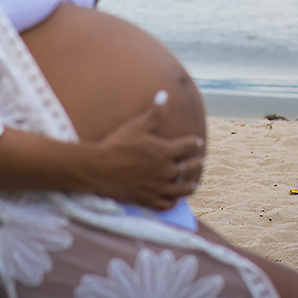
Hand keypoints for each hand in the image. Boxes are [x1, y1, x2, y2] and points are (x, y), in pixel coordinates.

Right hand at [87, 91, 204, 209]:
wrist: (99, 168)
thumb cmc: (117, 144)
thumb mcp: (137, 125)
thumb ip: (154, 112)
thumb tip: (165, 94)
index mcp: (165, 152)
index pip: (189, 146)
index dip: (195, 143)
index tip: (197, 142)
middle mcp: (165, 171)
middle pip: (189, 168)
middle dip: (196, 164)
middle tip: (199, 161)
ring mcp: (157, 187)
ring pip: (181, 189)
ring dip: (189, 185)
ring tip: (192, 182)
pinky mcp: (147, 199)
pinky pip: (166, 204)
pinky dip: (173, 201)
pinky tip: (174, 199)